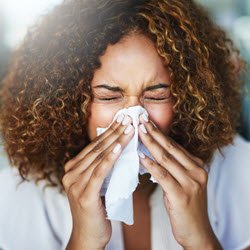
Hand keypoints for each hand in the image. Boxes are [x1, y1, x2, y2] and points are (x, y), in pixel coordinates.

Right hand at [63, 114, 134, 249]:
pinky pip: (99, 172)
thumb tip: (118, 147)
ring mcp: (75, 183)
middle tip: (128, 118)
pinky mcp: (84, 194)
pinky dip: (110, 158)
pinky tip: (120, 147)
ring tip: (129, 128)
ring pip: (99, 157)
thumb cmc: (96, 208)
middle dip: (114, 131)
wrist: (89, 236)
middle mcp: (71, 173)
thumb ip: (101, 166)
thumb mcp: (98, 183)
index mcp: (73, 168)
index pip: (95, 145)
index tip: (122, 119)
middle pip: (97, 148)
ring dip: (116, 141)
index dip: (109, 131)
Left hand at [138, 115, 221, 249]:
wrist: (196, 232)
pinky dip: (151, 164)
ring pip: (166, 158)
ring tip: (138, 131)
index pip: (175, 145)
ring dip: (150, 143)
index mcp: (196, 166)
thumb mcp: (182, 182)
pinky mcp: (181, 195)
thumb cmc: (185, 206)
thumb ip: (172, 168)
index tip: (147, 122)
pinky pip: (163, 175)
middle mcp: (196, 171)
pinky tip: (140, 156)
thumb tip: (152, 154)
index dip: (160, 133)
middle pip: (170, 147)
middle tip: (141, 120)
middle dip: (154, 132)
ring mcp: (190, 182)